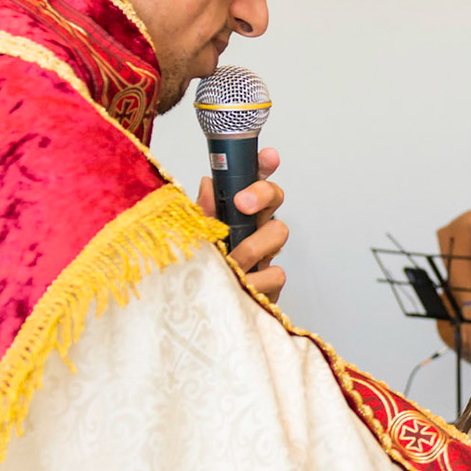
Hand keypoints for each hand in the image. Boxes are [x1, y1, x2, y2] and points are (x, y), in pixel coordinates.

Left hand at [197, 146, 287, 299]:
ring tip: (234, 261)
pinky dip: (256, 279)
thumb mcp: (191, 238)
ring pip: (279, 232)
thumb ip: (201, 213)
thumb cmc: (194, 271)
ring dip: (254, 245)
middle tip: (242, 203)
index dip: (264, 165)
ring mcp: (264, 254)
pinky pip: (276, 273)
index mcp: (234, 213)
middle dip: (262, 194)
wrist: (196, 315)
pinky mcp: (270, 283)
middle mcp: (253, 228)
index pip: (252, 180)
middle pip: (275, 197)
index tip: (267, 155)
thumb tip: (207, 183)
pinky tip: (240, 285)